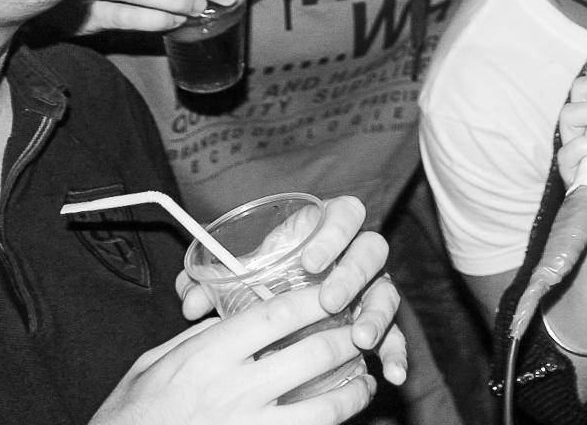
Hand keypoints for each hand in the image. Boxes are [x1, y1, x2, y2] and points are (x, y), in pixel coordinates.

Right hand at [89, 294, 377, 423]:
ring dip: (354, 392)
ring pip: (325, 410)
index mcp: (208, 357)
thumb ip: (199, 339)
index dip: (315, 297)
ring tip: (364, 381)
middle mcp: (234, 392)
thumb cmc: (130, 415)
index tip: (337, 289)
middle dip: (349, 339)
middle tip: (364, 330)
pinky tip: (338, 418)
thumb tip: (234, 316)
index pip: (276, 314)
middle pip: (313, 355)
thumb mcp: (154, 364)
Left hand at [175, 196, 407, 384]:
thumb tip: (191, 301)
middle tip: (330, 301)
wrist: (275, 312)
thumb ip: (210, 280)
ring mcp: (370, 288)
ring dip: (377, 314)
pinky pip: (395, 334)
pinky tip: (390, 372)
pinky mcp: (376, 321)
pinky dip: (396, 352)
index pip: (344, 214)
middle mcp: (354, 255)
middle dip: (353, 275)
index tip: (310, 262)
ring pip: (387, 292)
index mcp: (325, 229)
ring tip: (360, 338)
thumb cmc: (260, 280)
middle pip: (372, 250)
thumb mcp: (237, 274)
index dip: (334, 233)